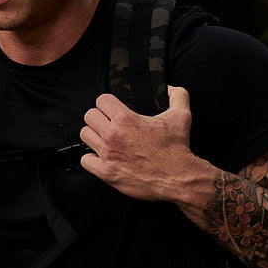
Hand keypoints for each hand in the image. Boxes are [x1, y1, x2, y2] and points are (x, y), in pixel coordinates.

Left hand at [79, 85, 201, 201]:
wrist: (178, 178)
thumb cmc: (177, 149)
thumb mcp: (182, 116)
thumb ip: (177, 95)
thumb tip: (170, 89)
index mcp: (125, 119)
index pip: (101, 100)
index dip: (108, 102)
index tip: (113, 108)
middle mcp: (113, 135)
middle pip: (90, 116)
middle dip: (99, 117)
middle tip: (109, 123)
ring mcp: (107, 155)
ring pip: (85, 135)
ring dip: (94, 135)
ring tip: (105, 138)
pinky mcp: (106, 172)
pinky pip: (85, 160)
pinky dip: (91, 158)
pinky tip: (102, 156)